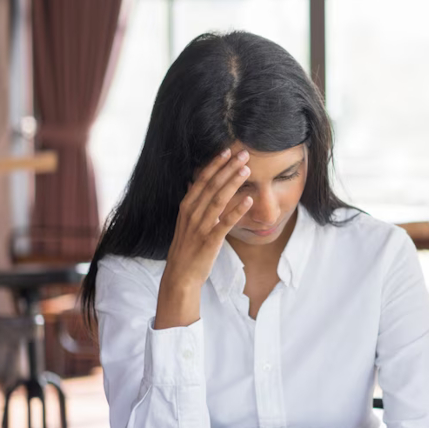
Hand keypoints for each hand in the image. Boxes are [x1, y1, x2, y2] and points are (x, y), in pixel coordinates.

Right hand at [156, 148, 252, 328]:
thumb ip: (194, 203)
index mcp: (186, 207)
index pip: (201, 180)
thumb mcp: (187, 222)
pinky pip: (224, 223)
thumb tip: (197, 184)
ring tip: (247, 169)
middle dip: (227, 168)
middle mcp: (192, 214)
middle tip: (243, 153)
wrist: (180, 276)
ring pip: (218, 200)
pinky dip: (237, 210)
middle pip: (211, 185)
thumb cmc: (187, 248)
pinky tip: (248, 199)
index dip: (214, 164)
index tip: (227, 151)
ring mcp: (200, 227)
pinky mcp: (210, 241)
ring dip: (233, 182)